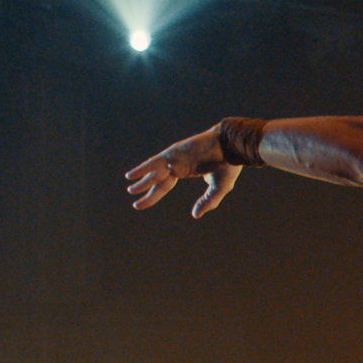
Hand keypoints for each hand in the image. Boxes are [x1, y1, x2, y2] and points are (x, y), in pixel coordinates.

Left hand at [125, 126, 241, 216]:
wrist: (232, 146)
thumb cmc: (229, 165)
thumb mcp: (219, 188)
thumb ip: (207, 201)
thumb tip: (195, 215)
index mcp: (185, 171)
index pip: (164, 186)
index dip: (154, 195)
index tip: (144, 203)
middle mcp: (177, 164)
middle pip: (156, 181)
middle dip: (145, 190)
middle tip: (133, 200)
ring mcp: (175, 158)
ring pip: (153, 172)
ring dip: (141, 181)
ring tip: (130, 188)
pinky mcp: (174, 153)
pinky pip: (154, 162)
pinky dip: (142, 168)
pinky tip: (131, 175)